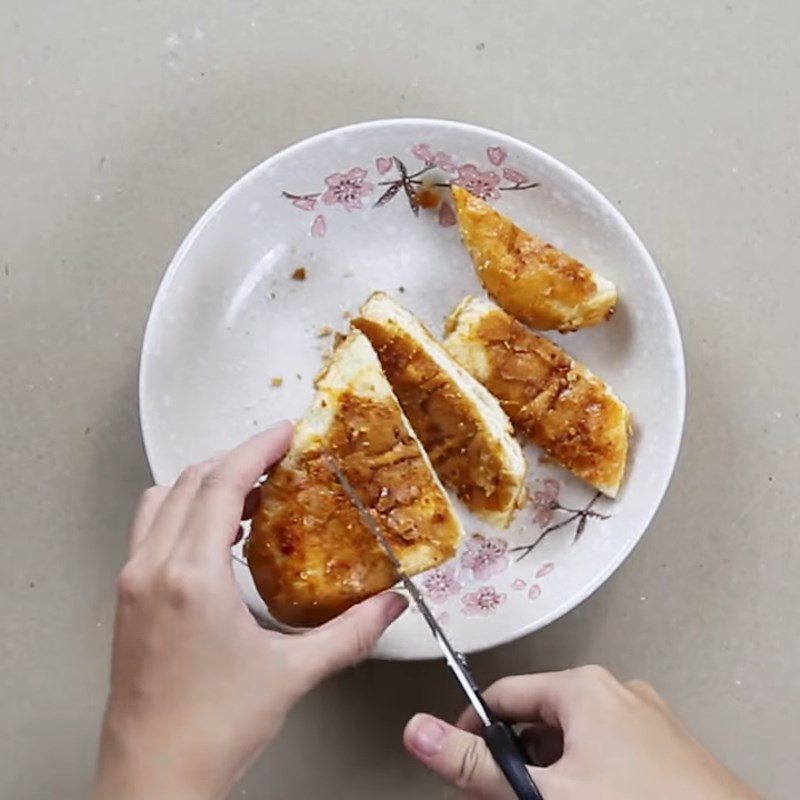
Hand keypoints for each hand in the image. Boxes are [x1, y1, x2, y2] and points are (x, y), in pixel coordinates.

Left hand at [92, 422, 406, 799]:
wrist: (153, 778)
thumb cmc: (209, 730)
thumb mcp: (293, 674)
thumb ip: (351, 634)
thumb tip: (390, 606)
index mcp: (191, 578)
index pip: (220, 484)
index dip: (255, 449)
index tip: (282, 433)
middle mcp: (153, 570)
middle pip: (189, 481)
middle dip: (235, 459)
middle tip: (275, 458)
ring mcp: (133, 583)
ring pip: (164, 500)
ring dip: (205, 483)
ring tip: (250, 491)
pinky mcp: (128, 598)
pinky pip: (153, 529)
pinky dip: (185, 511)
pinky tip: (219, 535)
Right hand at [404, 666, 758, 798]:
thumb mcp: (545, 793)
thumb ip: (477, 765)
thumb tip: (417, 732)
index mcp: (582, 687)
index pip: (502, 696)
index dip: (475, 732)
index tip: (463, 767)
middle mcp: (615, 691)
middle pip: (538, 718)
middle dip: (516, 760)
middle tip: (507, 797)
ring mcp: (645, 718)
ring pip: (574, 738)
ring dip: (551, 771)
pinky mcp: (665, 747)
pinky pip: (608, 751)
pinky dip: (587, 775)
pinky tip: (589, 799)